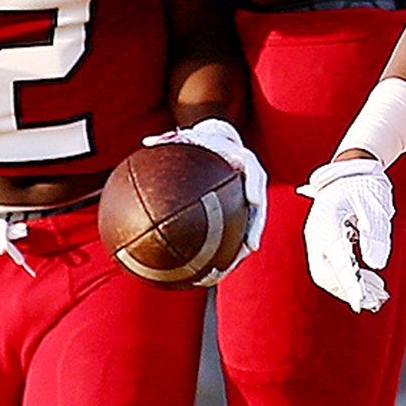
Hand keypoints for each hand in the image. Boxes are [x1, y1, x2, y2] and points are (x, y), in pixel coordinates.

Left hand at [145, 117, 268, 279]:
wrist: (221, 141)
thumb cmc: (203, 141)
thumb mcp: (190, 137)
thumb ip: (171, 139)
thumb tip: (146, 142)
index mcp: (244, 162)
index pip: (255, 174)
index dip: (255, 188)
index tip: (254, 201)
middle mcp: (252, 183)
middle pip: (259, 210)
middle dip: (256, 229)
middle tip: (251, 247)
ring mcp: (250, 199)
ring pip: (252, 227)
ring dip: (244, 248)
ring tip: (232, 267)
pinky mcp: (243, 211)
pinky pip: (238, 231)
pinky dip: (228, 250)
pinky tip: (211, 268)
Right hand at [302, 155, 395, 312]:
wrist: (351, 169)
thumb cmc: (365, 184)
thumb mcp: (376, 205)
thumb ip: (376, 234)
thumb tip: (376, 265)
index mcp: (326, 221)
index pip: (338, 261)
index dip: (350, 285)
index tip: (361, 302)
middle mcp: (315, 233)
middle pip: (325, 273)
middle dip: (349, 291)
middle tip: (376, 302)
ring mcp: (316, 239)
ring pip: (327, 274)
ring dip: (350, 288)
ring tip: (378, 296)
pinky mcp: (323, 243)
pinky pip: (331, 267)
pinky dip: (349, 279)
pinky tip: (371, 284)